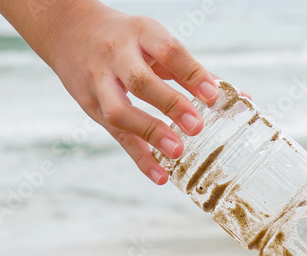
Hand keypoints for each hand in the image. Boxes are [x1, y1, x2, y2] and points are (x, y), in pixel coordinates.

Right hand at [49, 8, 218, 184]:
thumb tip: (238, 98)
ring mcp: (99, 82)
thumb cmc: (127, 40)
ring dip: (149, 132)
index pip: (168, 51)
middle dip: (169, 103)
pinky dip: (139, 158)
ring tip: (177, 151)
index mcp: (141, 34)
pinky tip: (160, 175)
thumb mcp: (156, 42)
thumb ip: (194, 71)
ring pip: (119, 110)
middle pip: (140, 80)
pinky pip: (116, 135)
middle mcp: (116, 56)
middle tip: (196, 126)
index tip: (213, 95)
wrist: (68, 30)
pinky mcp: (91, 107)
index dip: (192, 73)